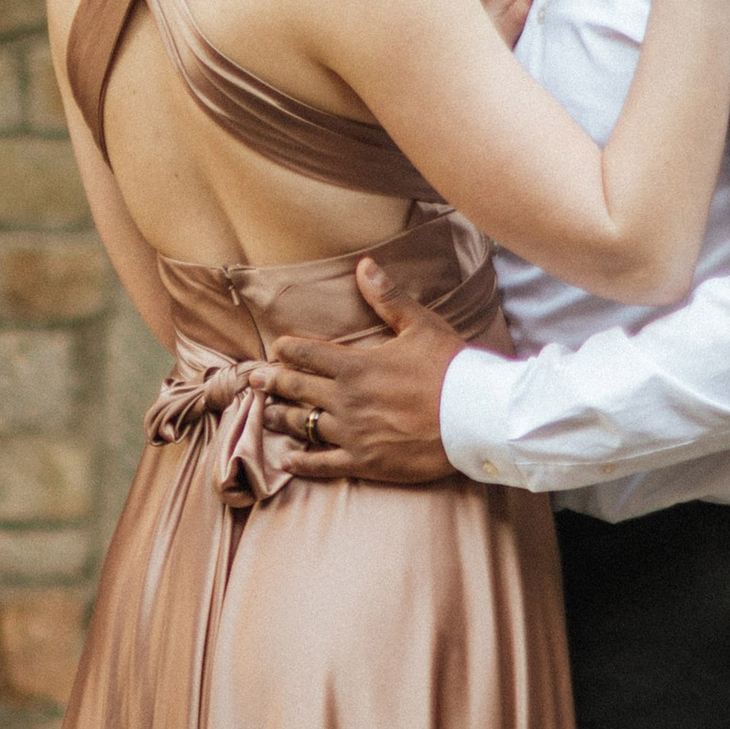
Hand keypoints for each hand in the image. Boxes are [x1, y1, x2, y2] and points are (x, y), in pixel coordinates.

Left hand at [259, 263, 470, 482]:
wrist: (476, 418)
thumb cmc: (451, 368)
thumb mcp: (421, 326)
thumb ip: (388, 298)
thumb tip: (364, 265)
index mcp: (356, 366)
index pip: (308, 354)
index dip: (288, 350)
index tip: (276, 348)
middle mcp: (346, 400)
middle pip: (297, 388)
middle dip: (272, 381)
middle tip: (253, 379)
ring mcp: (353, 434)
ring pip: (303, 425)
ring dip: (281, 418)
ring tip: (266, 414)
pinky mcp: (365, 462)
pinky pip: (323, 464)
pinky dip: (302, 462)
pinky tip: (288, 460)